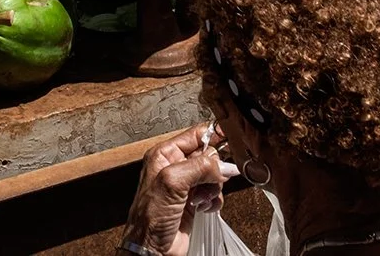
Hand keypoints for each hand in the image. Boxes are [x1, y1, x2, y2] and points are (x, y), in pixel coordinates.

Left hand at [120, 125, 223, 255]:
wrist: (153, 249)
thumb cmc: (150, 218)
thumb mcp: (172, 182)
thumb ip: (198, 167)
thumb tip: (222, 165)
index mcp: (165, 154)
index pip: (196, 134)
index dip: (213, 136)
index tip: (229, 141)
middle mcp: (175, 167)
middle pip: (209, 155)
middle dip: (212, 170)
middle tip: (205, 183)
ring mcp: (186, 185)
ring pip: (215, 175)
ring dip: (213, 188)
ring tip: (200, 199)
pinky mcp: (195, 201)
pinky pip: (216, 192)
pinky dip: (214, 200)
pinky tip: (204, 207)